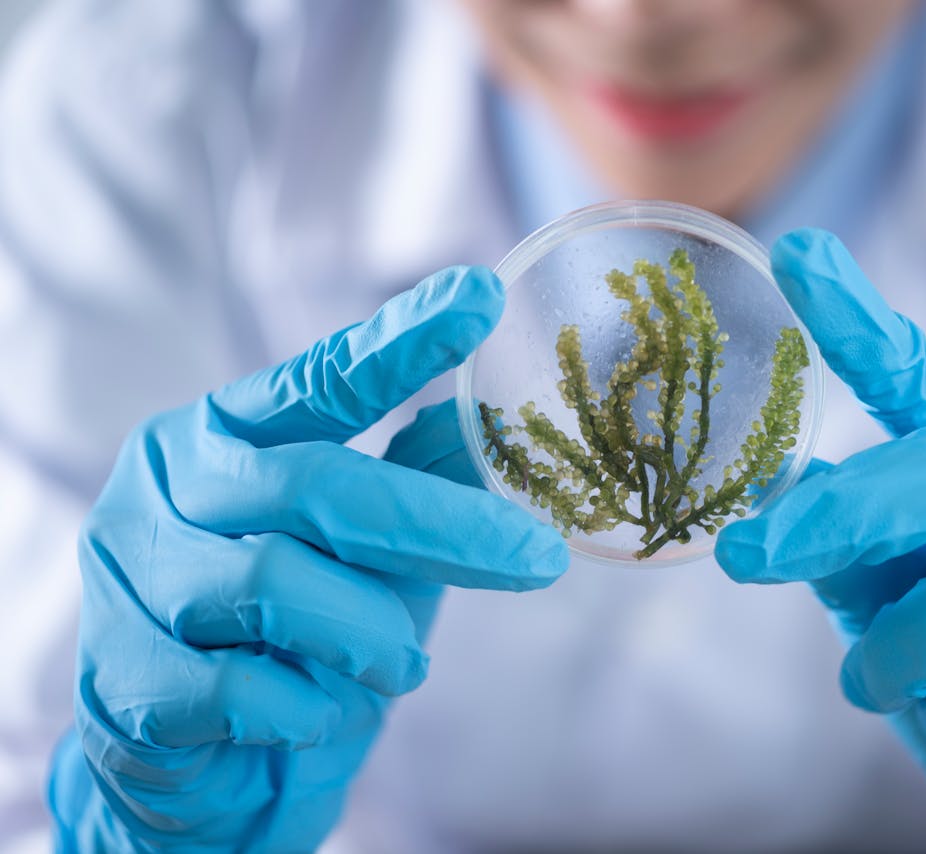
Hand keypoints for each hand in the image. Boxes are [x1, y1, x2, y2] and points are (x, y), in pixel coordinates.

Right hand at [48, 267, 567, 851]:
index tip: (482, 297)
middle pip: (318, 485)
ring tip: (403, 665)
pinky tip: (317, 712)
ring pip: (277, 583)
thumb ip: (412, 481)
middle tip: (539, 558)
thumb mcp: (364, 551)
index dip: (402, 341)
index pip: (319, 379)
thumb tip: (489, 416)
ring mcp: (133, 577)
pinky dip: (309, 704)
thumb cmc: (293, 636)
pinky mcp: (126, 677)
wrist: (205, 768)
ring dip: (371, 633)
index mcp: (223, 434)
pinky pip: (244, 685)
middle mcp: (167, 486)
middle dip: (442, 527)